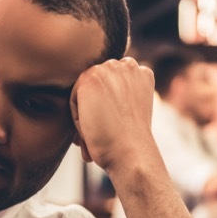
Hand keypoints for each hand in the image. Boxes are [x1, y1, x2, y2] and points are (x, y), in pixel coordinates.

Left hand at [69, 57, 156, 173]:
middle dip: (96, 110)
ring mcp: (108, 70)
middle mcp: (127, 65)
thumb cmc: (130, 140)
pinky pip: (74, 100)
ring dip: (86, 115)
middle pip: (97, 88)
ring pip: (84, 94)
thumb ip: (120, 95)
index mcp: (142, 72)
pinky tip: (89, 133)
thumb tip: (98, 100)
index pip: (111, 86)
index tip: (108, 128)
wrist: (130, 152)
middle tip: (100, 134)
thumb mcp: (132, 110)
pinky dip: (78, 120)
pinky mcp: (90, 79)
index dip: (107, 109)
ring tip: (95, 136)